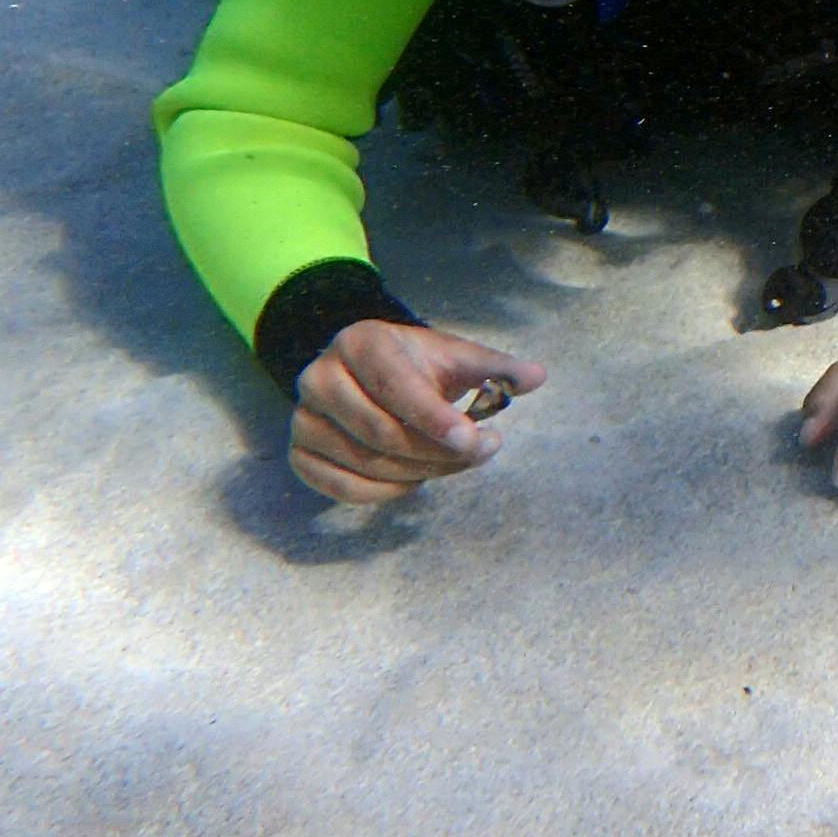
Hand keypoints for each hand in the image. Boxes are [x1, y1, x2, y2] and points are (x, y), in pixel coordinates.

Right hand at [291, 321, 543, 507]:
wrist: (367, 371)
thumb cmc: (417, 364)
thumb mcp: (456, 357)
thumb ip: (496, 368)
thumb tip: (538, 377)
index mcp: (361, 343)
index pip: (397, 389)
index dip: (437, 420)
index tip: (475, 441)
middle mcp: (319, 377)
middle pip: (382, 433)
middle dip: (438, 453)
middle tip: (482, 452)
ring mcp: (303, 417)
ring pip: (365, 463)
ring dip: (419, 474)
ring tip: (453, 463)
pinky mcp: (299, 452)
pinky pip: (341, 488)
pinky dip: (384, 493)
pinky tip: (414, 479)